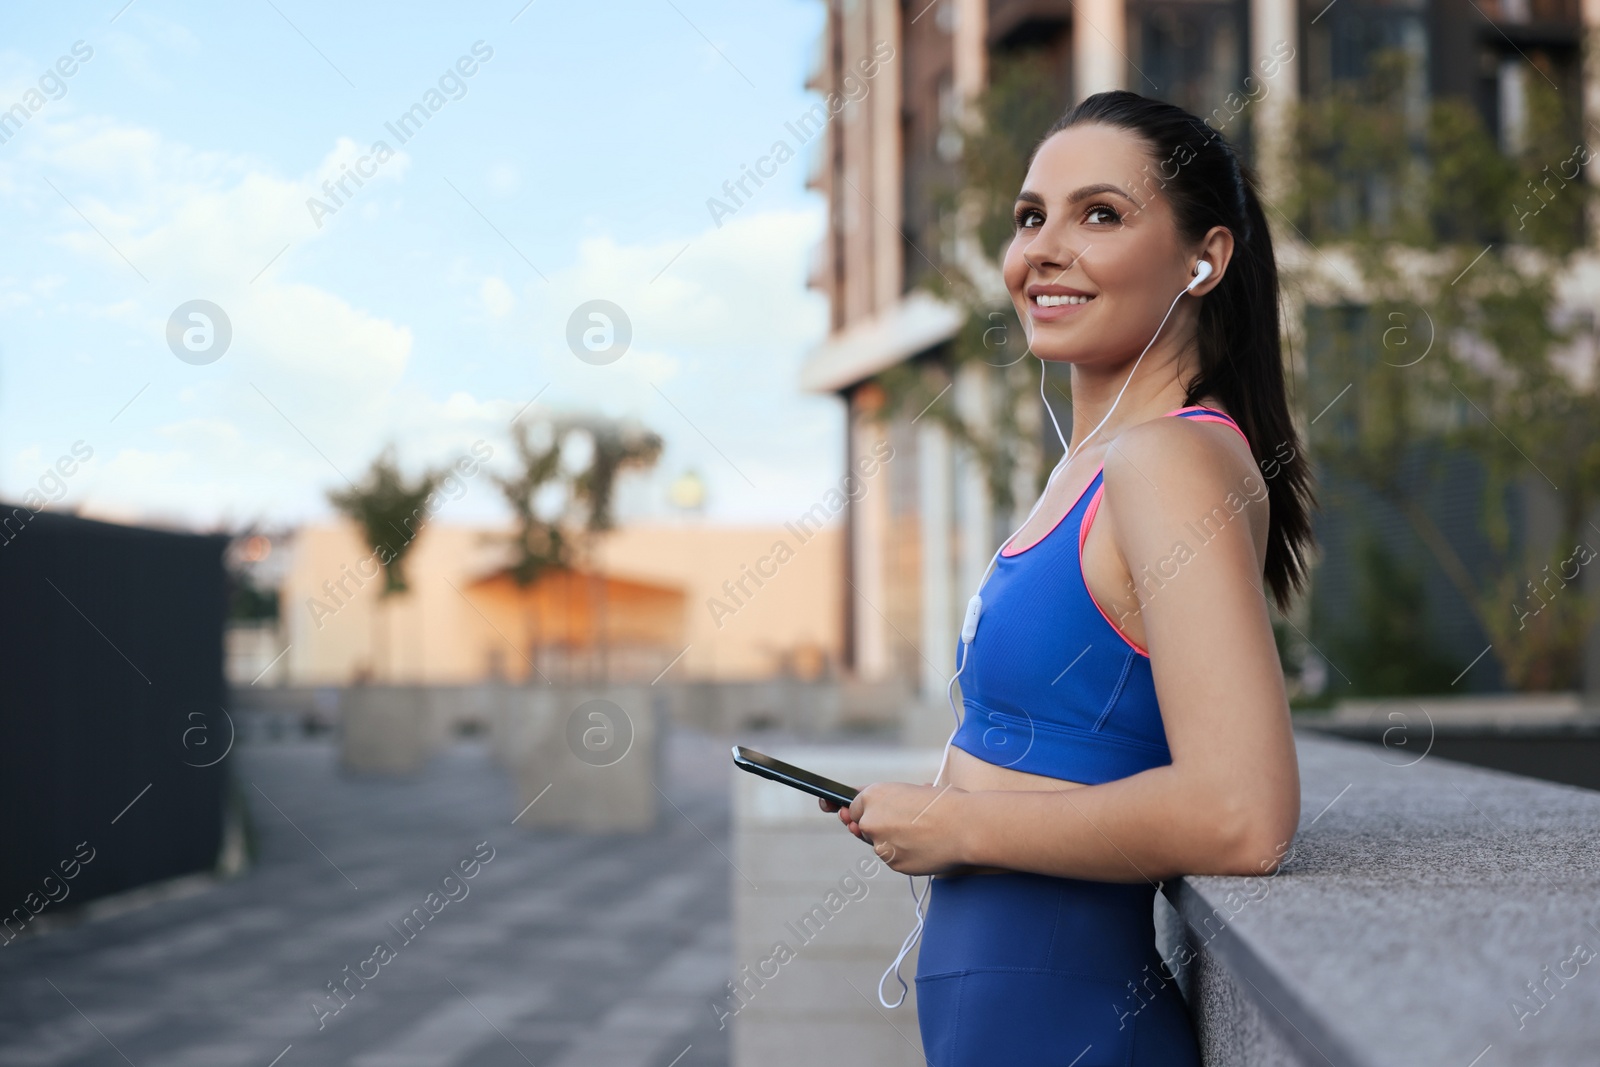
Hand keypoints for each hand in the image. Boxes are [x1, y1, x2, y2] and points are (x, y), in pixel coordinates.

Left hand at [819, 781, 969, 875]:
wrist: (966, 826)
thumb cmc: (945, 803)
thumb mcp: (913, 790)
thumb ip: (889, 799)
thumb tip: (873, 804)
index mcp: (874, 795)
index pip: (854, 805)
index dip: (863, 810)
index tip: (857, 814)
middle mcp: (870, 820)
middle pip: (863, 827)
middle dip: (877, 826)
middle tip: (902, 823)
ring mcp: (880, 845)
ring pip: (879, 845)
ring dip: (893, 841)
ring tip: (922, 833)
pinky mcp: (893, 863)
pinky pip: (893, 859)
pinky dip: (904, 855)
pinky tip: (924, 846)